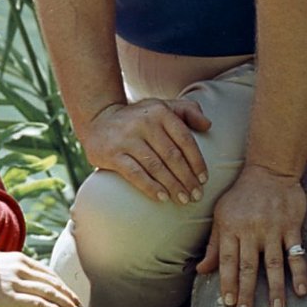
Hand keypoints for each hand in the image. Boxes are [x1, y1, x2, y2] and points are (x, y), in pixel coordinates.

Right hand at [0, 252, 83, 306]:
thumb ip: (7, 270)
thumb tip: (13, 281)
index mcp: (17, 259)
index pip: (47, 273)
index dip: (60, 285)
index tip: (68, 294)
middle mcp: (20, 268)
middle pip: (53, 283)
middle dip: (68, 295)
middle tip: (79, 306)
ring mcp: (15, 282)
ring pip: (50, 293)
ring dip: (66, 304)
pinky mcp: (9, 297)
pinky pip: (38, 304)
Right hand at [80, 100, 211, 204]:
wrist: (98, 119)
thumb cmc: (139, 117)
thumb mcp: (162, 107)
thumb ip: (187, 110)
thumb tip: (207, 125)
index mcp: (160, 112)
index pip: (184, 139)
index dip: (197, 162)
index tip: (203, 179)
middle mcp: (144, 123)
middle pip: (172, 156)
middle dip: (187, 179)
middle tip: (196, 195)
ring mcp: (127, 138)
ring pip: (155, 166)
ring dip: (172, 186)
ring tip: (182, 199)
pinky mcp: (112, 154)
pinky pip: (135, 173)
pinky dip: (150, 187)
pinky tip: (162, 197)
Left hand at [197, 164, 306, 306]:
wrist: (269, 172)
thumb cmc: (241, 197)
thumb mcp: (221, 216)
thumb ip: (214, 246)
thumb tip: (201, 270)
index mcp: (230, 228)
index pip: (228, 261)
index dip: (227, 282)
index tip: (228, 303)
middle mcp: (251, 230)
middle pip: (248, 266)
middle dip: (246, 292)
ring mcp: (272, 229)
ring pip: (273, 264)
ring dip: (274, 288)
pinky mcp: (292, 227)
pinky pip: (296, 253)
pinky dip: (299, 273)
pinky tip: (301, 291)